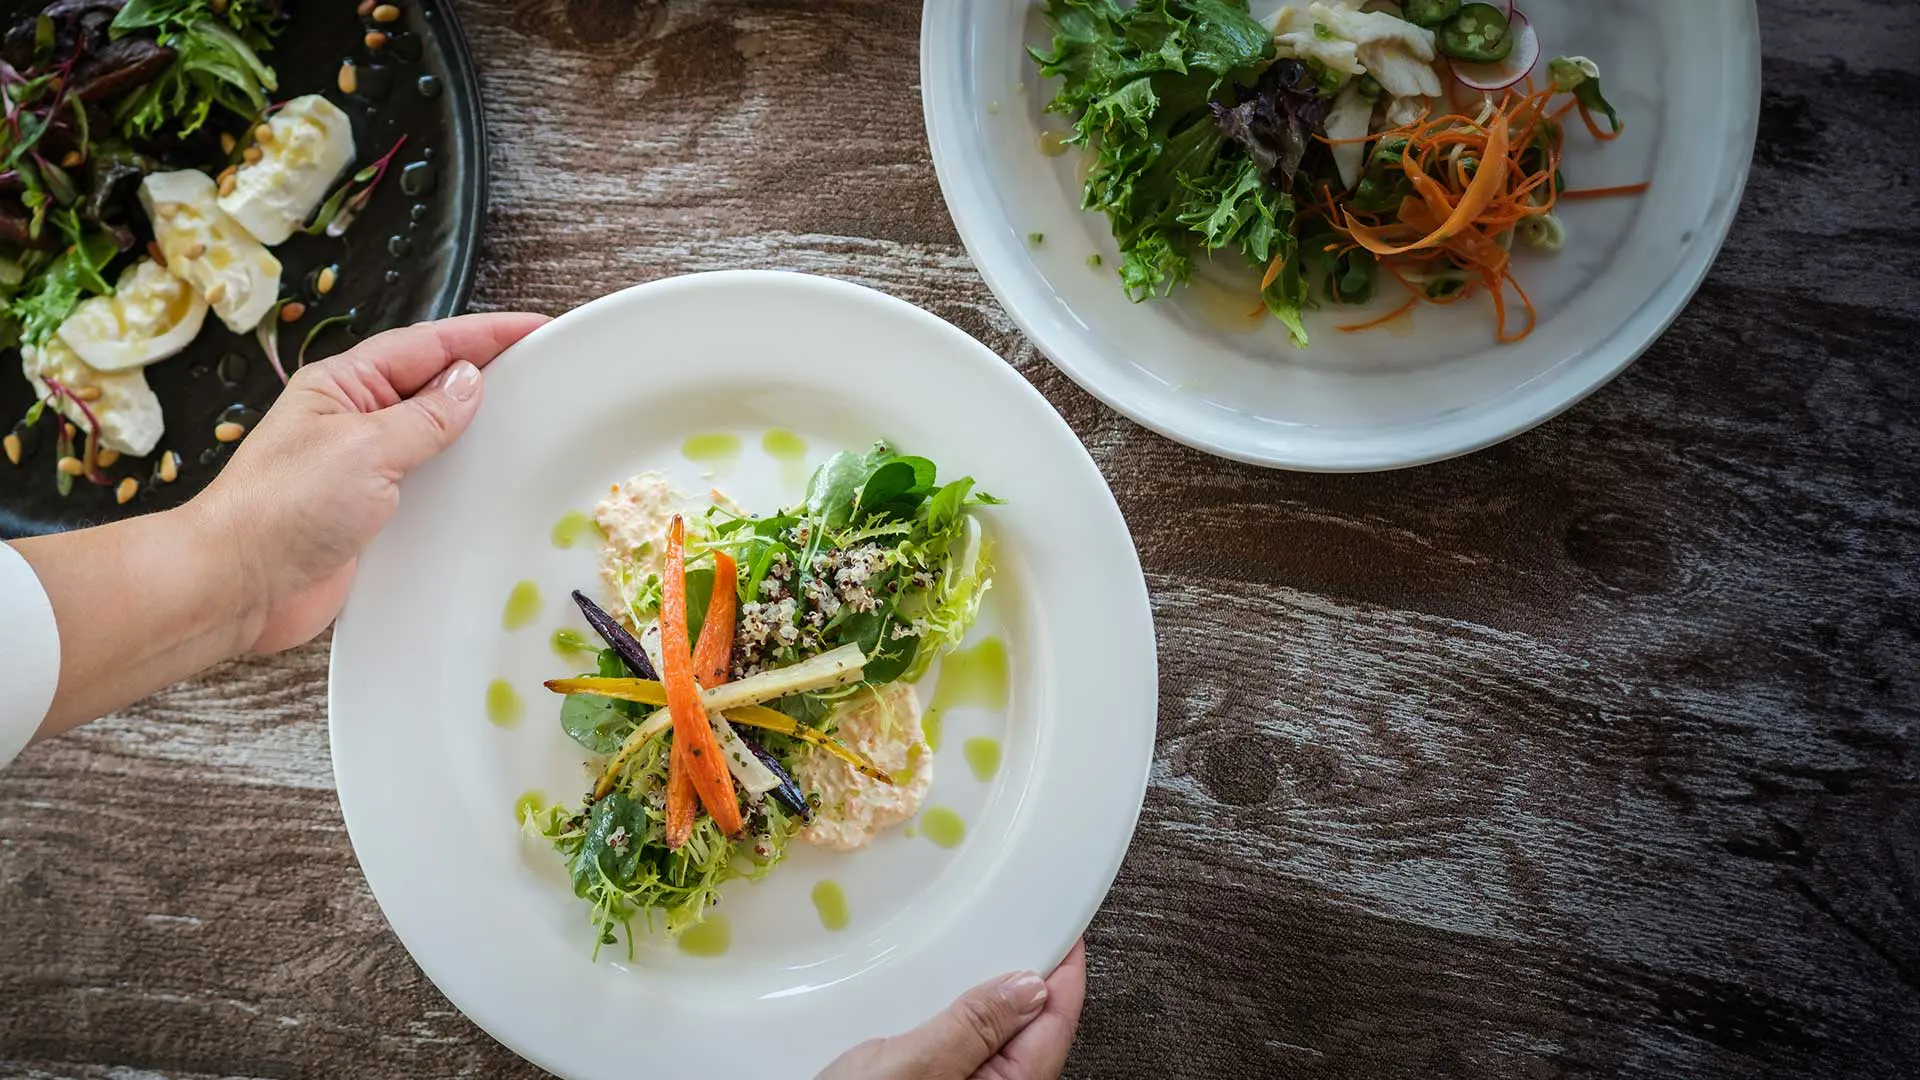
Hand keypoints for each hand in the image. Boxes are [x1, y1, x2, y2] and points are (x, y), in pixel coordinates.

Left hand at [199, 312, 547, 652]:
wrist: (236, 586)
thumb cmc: (281, 508)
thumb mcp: (364, 449)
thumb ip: (424, 417)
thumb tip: (469, 383)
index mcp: (344, 386)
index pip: (427, 345)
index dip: (485, 335)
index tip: (536, 329)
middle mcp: (354, 420)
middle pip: (432, 385)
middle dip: (486, 374)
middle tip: (545, 371)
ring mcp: (363, 468)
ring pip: (433, 437)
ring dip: (475, 431)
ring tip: (530, 423)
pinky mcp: (371, 515)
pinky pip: (428, 485)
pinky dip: (460, 482)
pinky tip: (491, 486)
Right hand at [818, 940, 1086, 1079]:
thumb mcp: (916, 1065)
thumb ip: (974, 1028)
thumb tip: (1029, 987)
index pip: (1055, 1021)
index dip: (1063, 969)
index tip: (1063, 927)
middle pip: (1029, 1025)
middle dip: (1024, 977)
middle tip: (1019, 928)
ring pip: (992, 1033)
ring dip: (983, 994)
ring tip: (976, 954)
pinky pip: (959, 1042)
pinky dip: (953, 1012)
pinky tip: (936, 994)